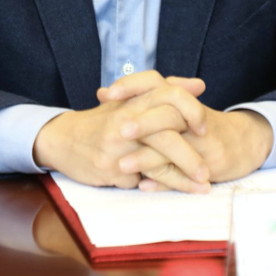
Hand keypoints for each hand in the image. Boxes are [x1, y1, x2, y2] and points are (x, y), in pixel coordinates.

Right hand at [33, 71, 211, 191]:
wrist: (63, 139)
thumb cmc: (104, 120)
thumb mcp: (132, 101)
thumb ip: (166, 91)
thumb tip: (200, 85)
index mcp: (135, 99)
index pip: (170, 95)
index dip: (192, 110)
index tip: (206, 128)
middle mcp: (126, 117)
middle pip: (166, 131)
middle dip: (191, 154)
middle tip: (211, 169)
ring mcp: (117, 143)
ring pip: (156, 159)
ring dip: (183, 176)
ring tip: (204, 185)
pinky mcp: (109, 166)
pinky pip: (142, 179)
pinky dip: (163, 185)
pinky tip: (180, 190)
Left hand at [113, 102, 274, 190]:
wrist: (245, 141)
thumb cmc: (201, 125)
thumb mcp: (175, 106)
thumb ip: (141, 99)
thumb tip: (101, 93)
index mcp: (179, 98)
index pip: (154, 82)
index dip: (131, 86)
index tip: (106, 94)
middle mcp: (191, 116)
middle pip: (166, 112)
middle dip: (142, 122)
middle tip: (119, 131)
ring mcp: (202, 139)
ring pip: (174, 146)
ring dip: (146, 157)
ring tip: (122, 166)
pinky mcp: (212, 162)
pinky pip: (186, 173)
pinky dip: (164, 181)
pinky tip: (144, 186)